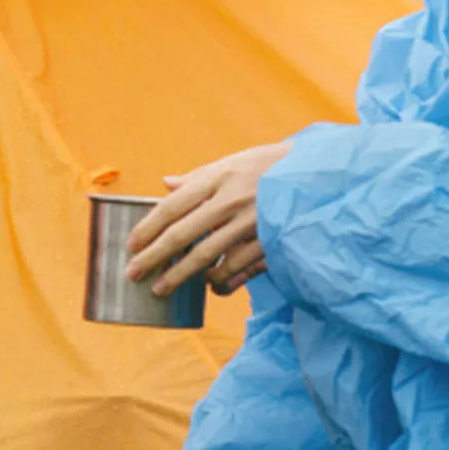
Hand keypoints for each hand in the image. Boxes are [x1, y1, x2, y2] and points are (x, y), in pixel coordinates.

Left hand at [125, 141, 292, 298]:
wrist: (317, 173)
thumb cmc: (270, 166)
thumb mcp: (233, 161)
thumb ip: (198, 176)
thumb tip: (166, 183)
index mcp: (217, 178)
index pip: (172, 206)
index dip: (147, 228)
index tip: (131, 245)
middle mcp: (229, 201)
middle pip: (182, 235)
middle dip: (154, 257)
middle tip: (134, 274)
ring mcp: (248, 223)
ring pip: (204, 257)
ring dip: (179, 276)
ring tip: (161, 288)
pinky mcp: (266, 242)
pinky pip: (234, 269)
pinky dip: (218, 281)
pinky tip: (207, 285)